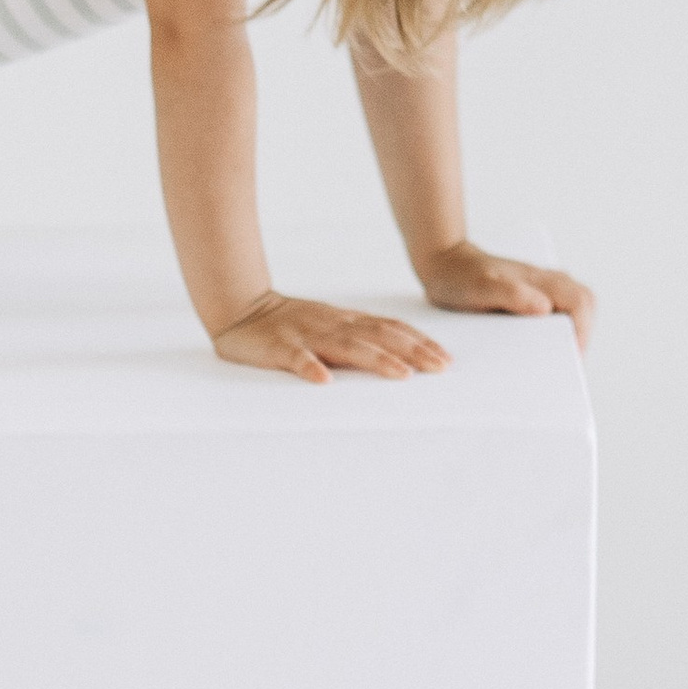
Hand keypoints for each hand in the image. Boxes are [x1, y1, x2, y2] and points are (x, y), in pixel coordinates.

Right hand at [210, 290, 449, 385]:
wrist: (241, 307)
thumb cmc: (289, 323)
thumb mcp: (331, 325)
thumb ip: (360, 337)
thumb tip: (400, 356)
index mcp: (346, 321)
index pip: (390, 329)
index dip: (419, 343)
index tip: (446, 360)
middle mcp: (333, 324)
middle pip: (378, 337)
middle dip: (412, 352)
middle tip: (439, 369)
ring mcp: (307, 335)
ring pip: (346, 346)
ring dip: (376, 360)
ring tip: (401, 374)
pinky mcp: (279, 347)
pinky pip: (296, 358)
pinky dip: (310, 368)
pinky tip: (324, 381)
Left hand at [412, 241, 594, 351]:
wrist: (443, 264)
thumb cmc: (461, 275)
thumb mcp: (481, 286)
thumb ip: (511, 294)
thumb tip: (545, 308)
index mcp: (540, 280)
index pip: (580, 303)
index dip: (582, 332)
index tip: (571, 357)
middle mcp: (545, 282)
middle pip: (584, 306)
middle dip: (582, 334)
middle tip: (567, 362)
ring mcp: (539, 289)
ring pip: (572, 309)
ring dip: (571, 333)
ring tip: (556, 360)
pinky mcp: (530, 298)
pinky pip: (555, 313)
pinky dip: (556, 331)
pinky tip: (539, 349)